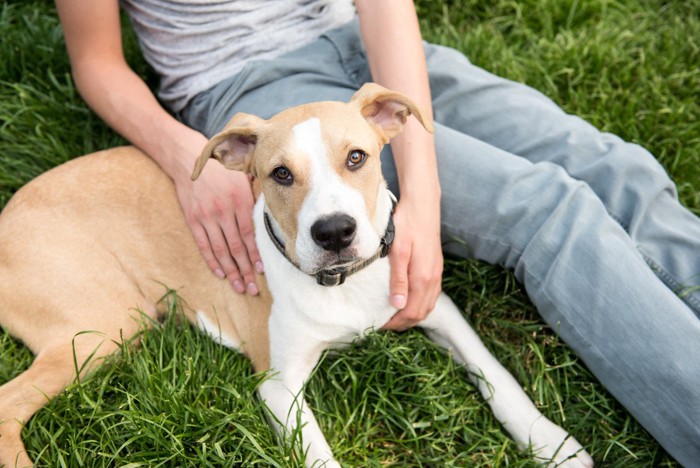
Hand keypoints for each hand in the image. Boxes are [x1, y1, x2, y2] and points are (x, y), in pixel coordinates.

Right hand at [174, 146, 262, 293]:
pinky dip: (212, 261)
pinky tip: (221, 273)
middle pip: (236, 246)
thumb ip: (253, 198)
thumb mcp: (242, 178)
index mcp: (238, 200)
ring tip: (239, 286)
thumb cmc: (221, 171)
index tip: (262, 271)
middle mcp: (223, 210)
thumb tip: (271, 215)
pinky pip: (203, 245)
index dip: (255, 255)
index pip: (250, 234)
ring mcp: (206, 216)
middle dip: (245, 270)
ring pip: (220, 250)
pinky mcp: (193, 219)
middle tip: (253, 288)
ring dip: (231, 271)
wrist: (187, 158)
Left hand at [383, 196, 442, 330]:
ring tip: (394, 317)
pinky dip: (420, 305)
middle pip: (421, 313)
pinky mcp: (436, 268)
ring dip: (412, 315)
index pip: (410, 312)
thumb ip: (399, 279)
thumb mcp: (398, 251)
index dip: (394, 323)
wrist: (423, 205)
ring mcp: (437, 274)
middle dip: (403, 323)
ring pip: (428, 305)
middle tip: (384, 324)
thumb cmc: (407, 225)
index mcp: (422, 277)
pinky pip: (431, 295)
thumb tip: (398, 305)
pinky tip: (409, 301)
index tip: (378, 325)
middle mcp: (433, 279)